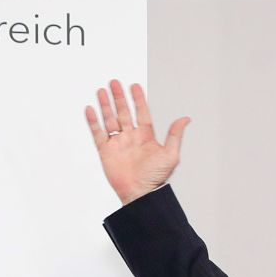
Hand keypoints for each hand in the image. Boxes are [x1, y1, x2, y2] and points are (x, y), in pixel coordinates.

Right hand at [83, 80, 189, 203]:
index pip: (141, 112)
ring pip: (110, 119)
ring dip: (106, 105)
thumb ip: (175, 135)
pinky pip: (98, 134)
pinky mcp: (106, 152)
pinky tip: (91, 110)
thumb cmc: (156, 178)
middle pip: (123, 112)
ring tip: (101, 91)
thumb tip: (185, 119)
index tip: (134, 86)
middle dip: (119, 97)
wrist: (140, 194)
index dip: (138, 99)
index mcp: (146, 136)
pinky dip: (93, 122)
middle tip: (114, 82)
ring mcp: (118, 144)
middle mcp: (131, 137)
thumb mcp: (171, 155)